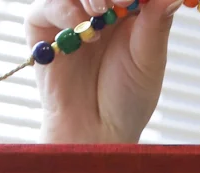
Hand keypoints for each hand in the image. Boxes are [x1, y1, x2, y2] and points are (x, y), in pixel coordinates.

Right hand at [26, 0, 179, 144]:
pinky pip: (47, 5)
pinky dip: (63, 9)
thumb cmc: (127, 100)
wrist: (96, 133)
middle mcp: (98, 7)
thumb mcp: (149, 61)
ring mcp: (69, 15)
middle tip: (124, 0)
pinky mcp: (42, 28)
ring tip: (101, 13)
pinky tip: (80, 27)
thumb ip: (157, 23)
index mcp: (127, 9)